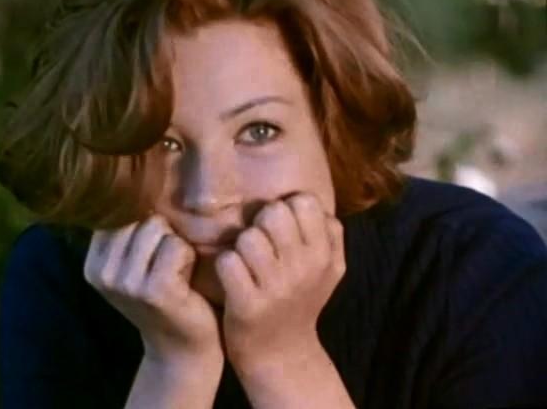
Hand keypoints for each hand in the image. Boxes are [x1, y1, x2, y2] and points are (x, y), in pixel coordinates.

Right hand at [83, 214, 222, 363]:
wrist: (183, 346)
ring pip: (158, 227)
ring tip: (175, 272)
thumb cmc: (165, 294)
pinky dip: (188, 258)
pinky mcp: (154, 290)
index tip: (151, 255)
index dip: (146, 223)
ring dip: (176, 245)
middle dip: (163, 233)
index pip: (119, 212)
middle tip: (166, 266)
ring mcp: (126, 283)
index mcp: (93, 263)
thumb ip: (127, 230)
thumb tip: (130, 179)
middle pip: (140, 216)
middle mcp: (102, 273)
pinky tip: (185, 281)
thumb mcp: (134, 263)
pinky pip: (176, 247)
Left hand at [214, 192, 344, 365]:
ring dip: (240, 246)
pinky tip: (233, 278)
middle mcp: (304, 269)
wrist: (282, 354)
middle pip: (274, 212)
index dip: (287, 208)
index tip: (281, 229)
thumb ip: (329, 231)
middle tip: (261, 244)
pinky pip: (227, 262)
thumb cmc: (301, 300)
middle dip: (261, 223)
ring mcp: (276, 288)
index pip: (305, 201)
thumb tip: (310, 199)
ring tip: (246, 263)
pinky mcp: (247, 305)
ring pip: (248, 237)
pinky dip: (225, 267)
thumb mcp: (329, 269)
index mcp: (324, 256)